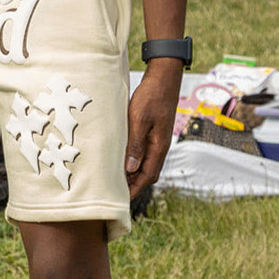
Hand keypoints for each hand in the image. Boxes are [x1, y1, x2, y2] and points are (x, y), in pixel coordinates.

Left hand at [124, 60, 182, 198]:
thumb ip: (135, 144)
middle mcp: (160, 146)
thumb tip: (130, 169)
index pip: (148, 176)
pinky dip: (134, 158)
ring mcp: (157, 138)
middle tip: (115, 192)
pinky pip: (144, 151)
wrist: (163, 78)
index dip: (135, 189)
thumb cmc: (151, 96)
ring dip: (133, 172)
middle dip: (133, 184)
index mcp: (159, 146)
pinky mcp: (153, 131)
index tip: (122, 199)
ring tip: (116, 178)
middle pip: (148, 173)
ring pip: (146, 162)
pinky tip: (122, 156)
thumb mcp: (139, 119)